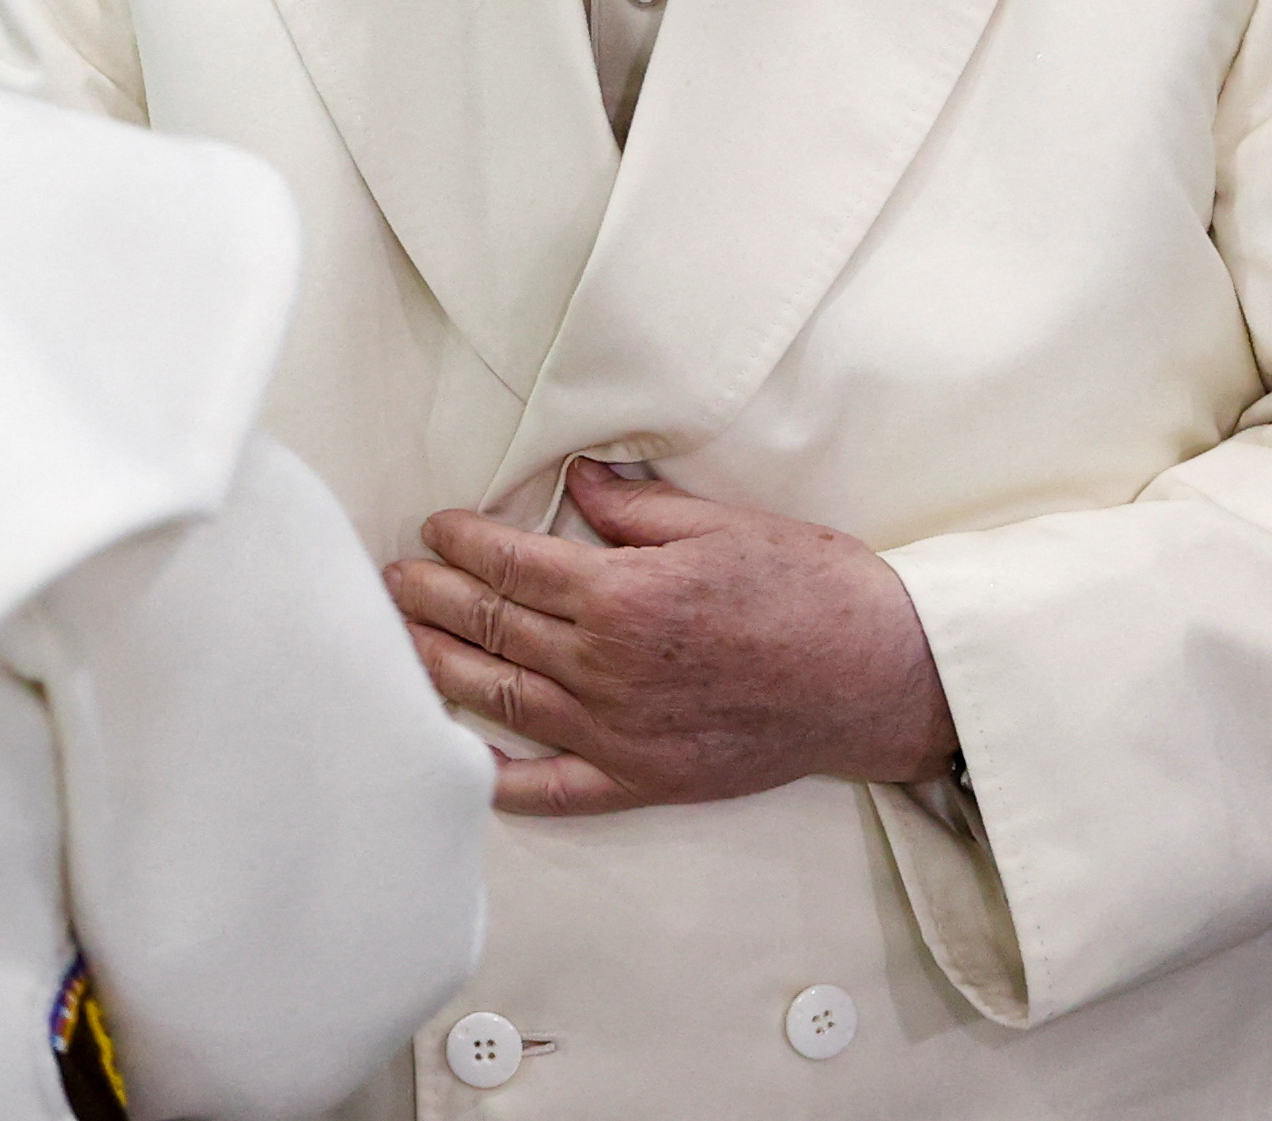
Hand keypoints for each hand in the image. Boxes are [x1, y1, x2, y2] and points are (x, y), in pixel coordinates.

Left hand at [383, 457, 955, 816]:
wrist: (880, 675)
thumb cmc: (812, 587)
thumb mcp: (721, 521)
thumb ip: (634, 508)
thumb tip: (577, 482)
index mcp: (622, 594)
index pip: (513, 564)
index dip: (464, 543)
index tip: (436, 528)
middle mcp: (607, 668)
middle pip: (494, 626)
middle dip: (431, 599)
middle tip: (391, 581)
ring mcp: (621, 732)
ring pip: (505, 699)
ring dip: (443, 669)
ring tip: (400, 646)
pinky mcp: (645, 779)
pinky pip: (557, 790)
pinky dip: (503, 782)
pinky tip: (463, 767)